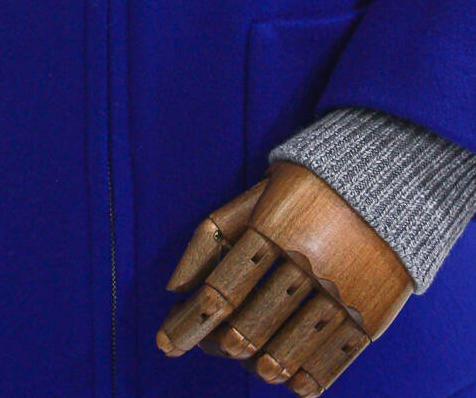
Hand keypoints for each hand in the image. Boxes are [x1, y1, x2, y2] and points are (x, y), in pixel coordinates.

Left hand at [155, 162, 413, 395]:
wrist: (386, 177)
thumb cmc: (305, 186)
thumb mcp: (256, 196)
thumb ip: (211, 236)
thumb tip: (174, 288)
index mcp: (272, 227)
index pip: (223, 287)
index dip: (191, 321)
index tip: (168, 342)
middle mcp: (306, 260)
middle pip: (253, 321)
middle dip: (228, 342)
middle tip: (220, 347)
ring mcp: (341, 289)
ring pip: (292, 345)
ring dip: (266, 363)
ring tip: (258, 367)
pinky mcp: (372, 310)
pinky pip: (336, 356)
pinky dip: (312, 374)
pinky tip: (296, 383)